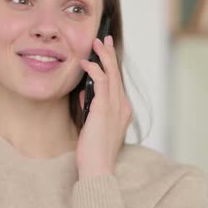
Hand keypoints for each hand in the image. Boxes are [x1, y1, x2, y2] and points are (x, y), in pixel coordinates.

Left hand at [76, 35, 132, 179]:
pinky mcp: (104, 109)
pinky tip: (86, 63)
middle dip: (109, 54)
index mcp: (123, 110)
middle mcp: (123, 106)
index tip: (105, 51)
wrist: (98, 168)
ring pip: (111, 74)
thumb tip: (84, 92)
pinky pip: (101, 83)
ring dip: (103, 56)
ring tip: (96, 43)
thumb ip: (92, 106)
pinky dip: (94, 70)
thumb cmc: (94, 151)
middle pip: (116, 74)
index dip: (112, 65)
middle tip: (103, 39)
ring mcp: (116, 107)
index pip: (117, 82)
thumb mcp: (93, 124)